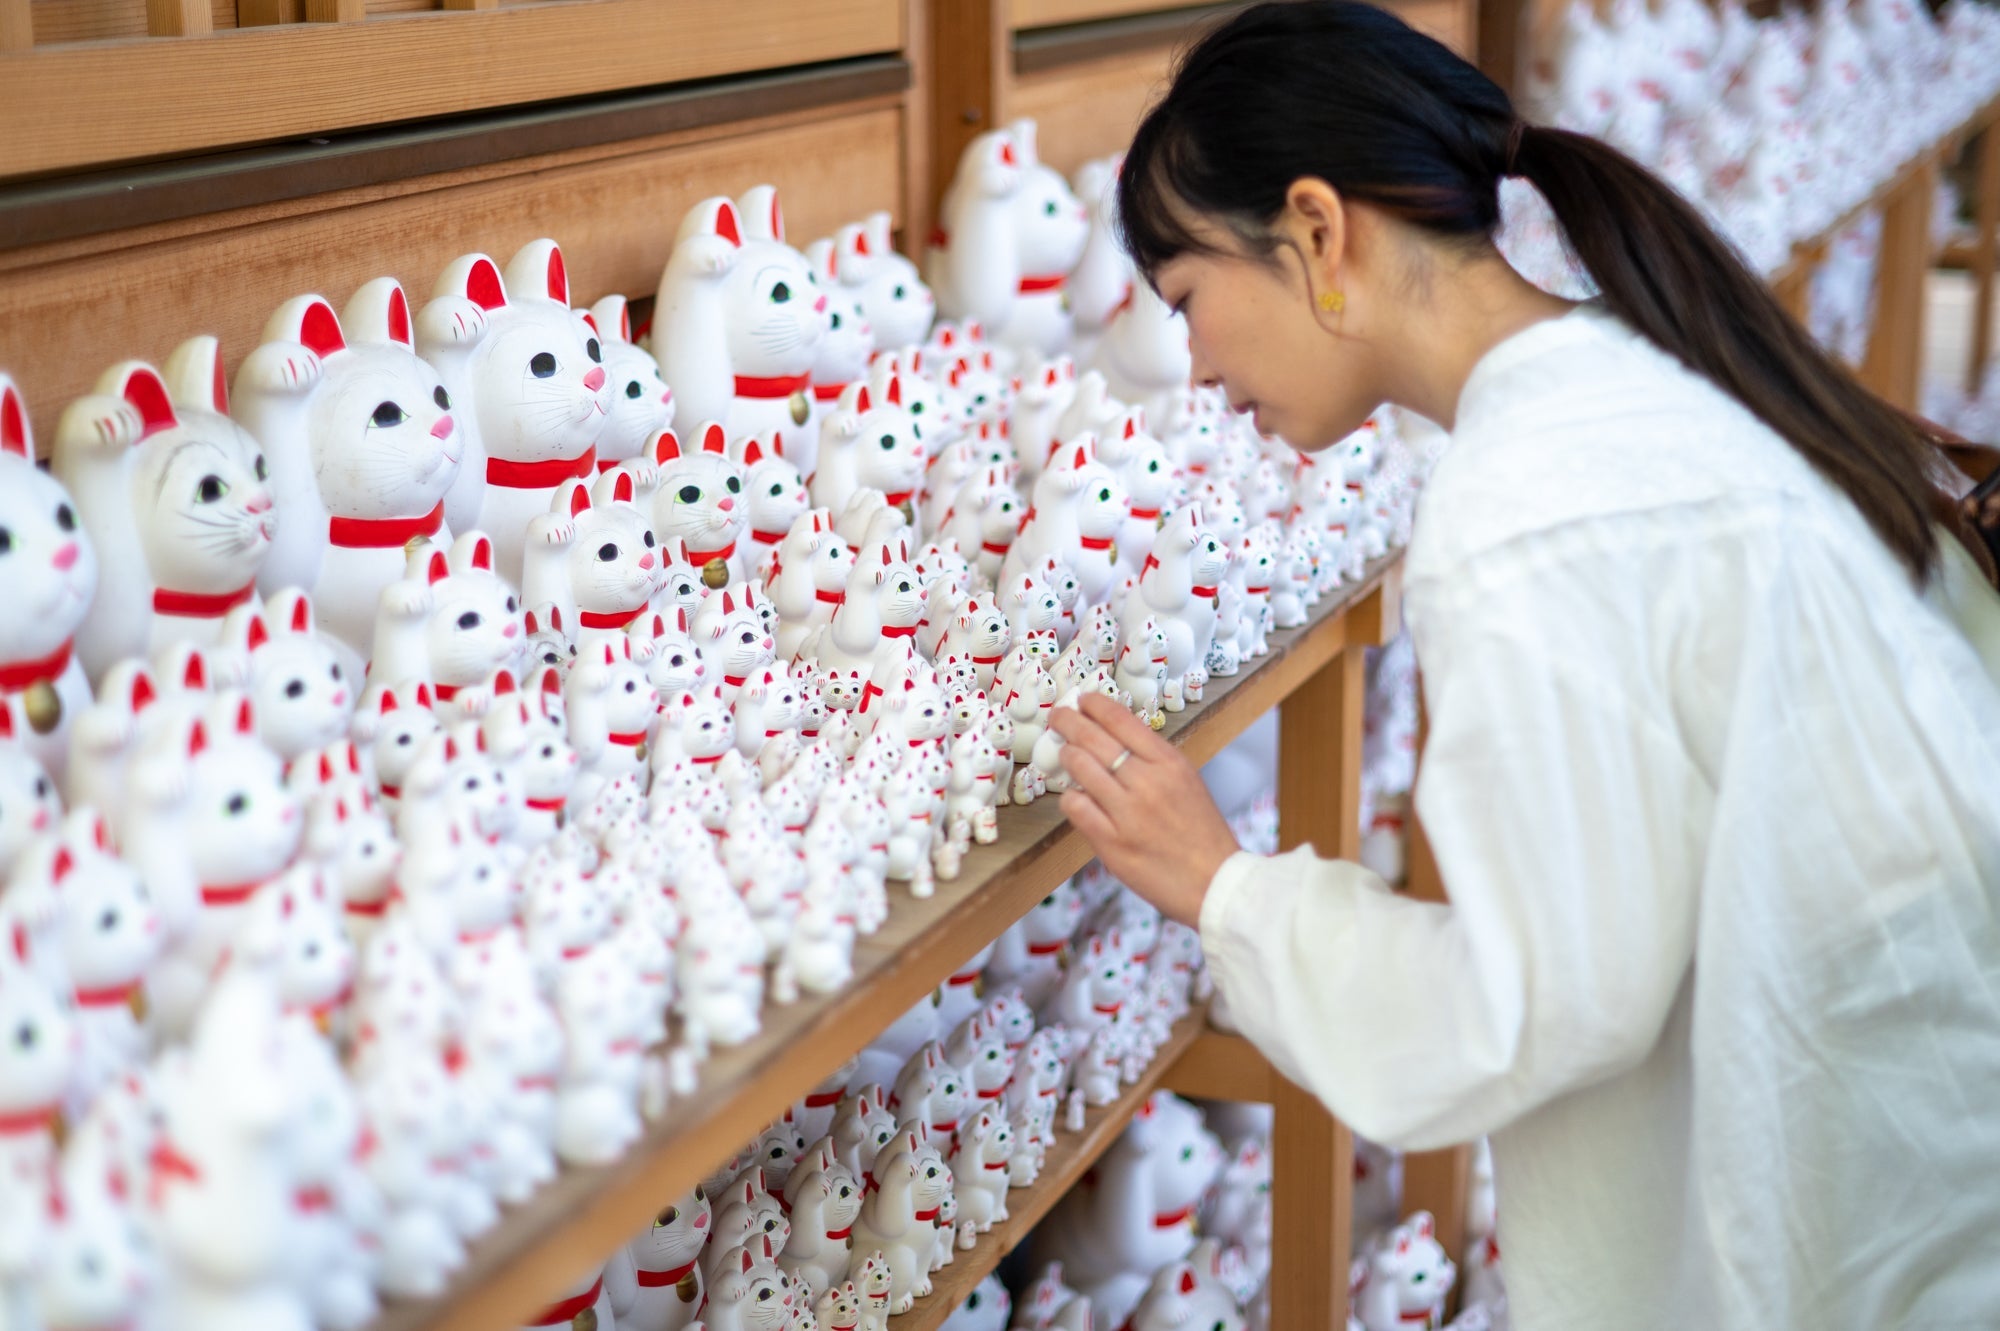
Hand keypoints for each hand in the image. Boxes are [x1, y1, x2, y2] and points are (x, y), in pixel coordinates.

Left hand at [1050, 692, 1239, 928]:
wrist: (1215, 882)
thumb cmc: (1202, 834)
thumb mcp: (1187, 782)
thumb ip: (1154, 761)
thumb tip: (1115, 739)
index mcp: (1170, 763)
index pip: (1122, 720)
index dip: (1095, 705)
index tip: (1083, 700)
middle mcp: (1148, 783)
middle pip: (1094, 739)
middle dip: (1069, 722)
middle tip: (1058, 717)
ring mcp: (1127, 813)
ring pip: (1080, 768)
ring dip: (1068, 756)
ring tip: (1066, 754)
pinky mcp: (1112, 843)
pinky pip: (1076, 807)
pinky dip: (1070, 797)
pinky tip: (1074, 797)